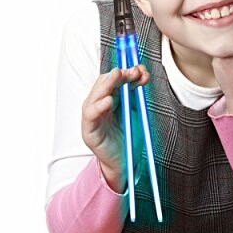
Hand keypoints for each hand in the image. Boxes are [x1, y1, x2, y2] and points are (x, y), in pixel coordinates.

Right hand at [81, 65, 149, 191]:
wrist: (125, 162)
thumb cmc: (130, 136)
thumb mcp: (137, 110)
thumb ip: (138, 92)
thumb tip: (143, 73)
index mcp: (111, 97)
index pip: (116, 78)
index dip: (128, 71)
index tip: (141, 69)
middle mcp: (99, 104)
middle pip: (105, 83)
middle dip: (120, 75)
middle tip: (132, 72)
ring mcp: (92, 116)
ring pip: (95, 95)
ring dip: (107, 84)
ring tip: (118, 76)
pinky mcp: (89, 130)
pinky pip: (91, 115)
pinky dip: (99, 106)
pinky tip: (108, 101)